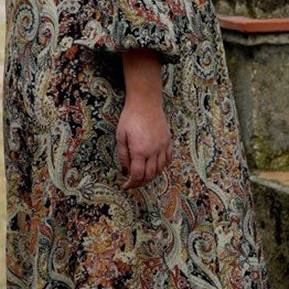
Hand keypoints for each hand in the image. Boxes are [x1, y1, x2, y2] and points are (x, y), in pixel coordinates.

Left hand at [118, 50, 171, 188]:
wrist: (146, 102)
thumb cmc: (130, 117)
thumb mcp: (120, 136)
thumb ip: (123, 155)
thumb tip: (125, 169)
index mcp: (140, 151)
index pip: (137, 175)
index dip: (131, 183)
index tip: (126, 186)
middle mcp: (153, 151)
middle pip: (150, 175)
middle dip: (141, 183)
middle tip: (133, 183)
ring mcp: (163, 146)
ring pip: (160, 169)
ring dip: (152, 176)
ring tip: (143, 176)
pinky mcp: (168, 141)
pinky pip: (168, 159)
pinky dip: (162, 166)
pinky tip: (155, 166)